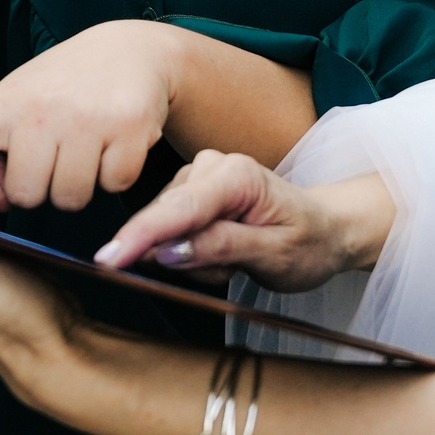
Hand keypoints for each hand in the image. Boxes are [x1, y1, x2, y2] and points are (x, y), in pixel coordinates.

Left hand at [0, 20, 178, 212]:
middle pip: (26, 194)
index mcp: (3, 104)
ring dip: (78, 185)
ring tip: (84, 148)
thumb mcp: (17, 106)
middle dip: (41, 185)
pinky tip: (114, 145)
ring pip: (69, 197)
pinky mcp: (129, 126)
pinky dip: (116, 175)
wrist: (130, 49)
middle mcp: (40, 109)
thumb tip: (1, 201)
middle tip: (55, 152)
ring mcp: (86, 117)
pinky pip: (114, 185)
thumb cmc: (60, 88)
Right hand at [96, 152, 394, 291]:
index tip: (108, 259)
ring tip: (237, 259)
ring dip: (194, 260)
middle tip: (236, 268)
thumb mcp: (276, 255)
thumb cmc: (309, 241)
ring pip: (166, 233)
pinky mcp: (186, 195)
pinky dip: (193, 255)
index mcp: (236, 175)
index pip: (178, 209)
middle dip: (190, 258)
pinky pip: (169, 235)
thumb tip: (168, 250)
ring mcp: (195, 179)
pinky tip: (223, 253)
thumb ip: (221, 248)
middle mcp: (210, 167)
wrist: (326, 230)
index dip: (140, 235)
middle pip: (166, 221)